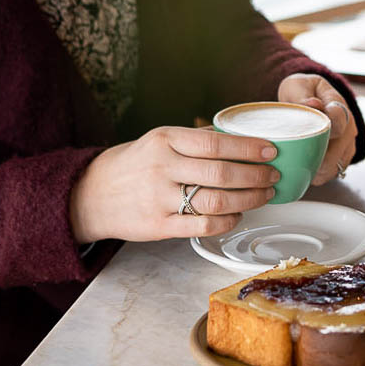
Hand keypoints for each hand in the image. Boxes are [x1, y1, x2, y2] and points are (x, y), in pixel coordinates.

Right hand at [69, 124, 279, 244]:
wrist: (91, 194)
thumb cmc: (133, 164)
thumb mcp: (157, 140)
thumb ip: (194, 140)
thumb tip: (239, 139)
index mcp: (164, 139)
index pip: (216, 143)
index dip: (249, 148)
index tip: (271, 150)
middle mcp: (162, 167)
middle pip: (221, 173)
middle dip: (256, 175)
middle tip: (273, 175)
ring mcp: (159, 199)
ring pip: (216, 201)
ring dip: (248, 199)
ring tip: (264, 195)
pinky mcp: (159, 226)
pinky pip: (203, 226)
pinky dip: (228, 221)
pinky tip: (238, 215)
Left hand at [277, 73, 356, 184]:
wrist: (308, 97)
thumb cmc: (301, 92)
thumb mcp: (298, 86)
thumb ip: (303, 95)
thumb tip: (314, 104)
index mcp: (337, 104)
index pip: (339, 120)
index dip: (326, 131)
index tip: (309, 137)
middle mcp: (348, 124)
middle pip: (339, 149)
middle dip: (318, 158)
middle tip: (298, 161)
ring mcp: (348, 141)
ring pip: (338, 164)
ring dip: (319, 170)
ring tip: (300, 168)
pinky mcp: (344, 155)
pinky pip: (336, 171)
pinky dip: (321, 175)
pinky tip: (307, 173)